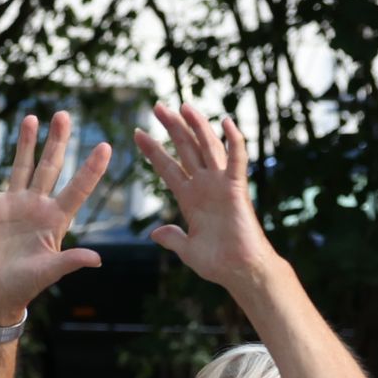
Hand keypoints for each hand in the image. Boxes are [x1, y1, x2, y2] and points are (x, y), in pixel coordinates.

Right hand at [0, 111, 111, 327]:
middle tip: (64, 115)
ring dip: (25, 143)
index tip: (105, 146)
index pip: (78, 188)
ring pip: (22, 167)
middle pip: (50, 167)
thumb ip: (71, 261)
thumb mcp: (50, 272)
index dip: (91, 169)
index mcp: (56, 219)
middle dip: (57, 141)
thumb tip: (97, 259)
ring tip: (31, 117)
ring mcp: (14, 204)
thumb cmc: (25, 285)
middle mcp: (38, 206)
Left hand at [133, 104, 285, 294]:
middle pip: (186, 149)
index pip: (168, 167)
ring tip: (183, 105)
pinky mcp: (237, 189)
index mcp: (190, 198)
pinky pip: (237, 161)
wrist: (240, 271)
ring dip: (197, 126)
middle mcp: (205, 186)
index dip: (153, 150)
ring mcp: (221, 185)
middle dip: (171, 128)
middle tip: (156, 106)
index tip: (137, 133)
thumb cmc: (218, 262)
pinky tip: (226, 122)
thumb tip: (156, 233)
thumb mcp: (187, 249)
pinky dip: (234, 141)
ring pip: (208, 147)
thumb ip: (172, 238)